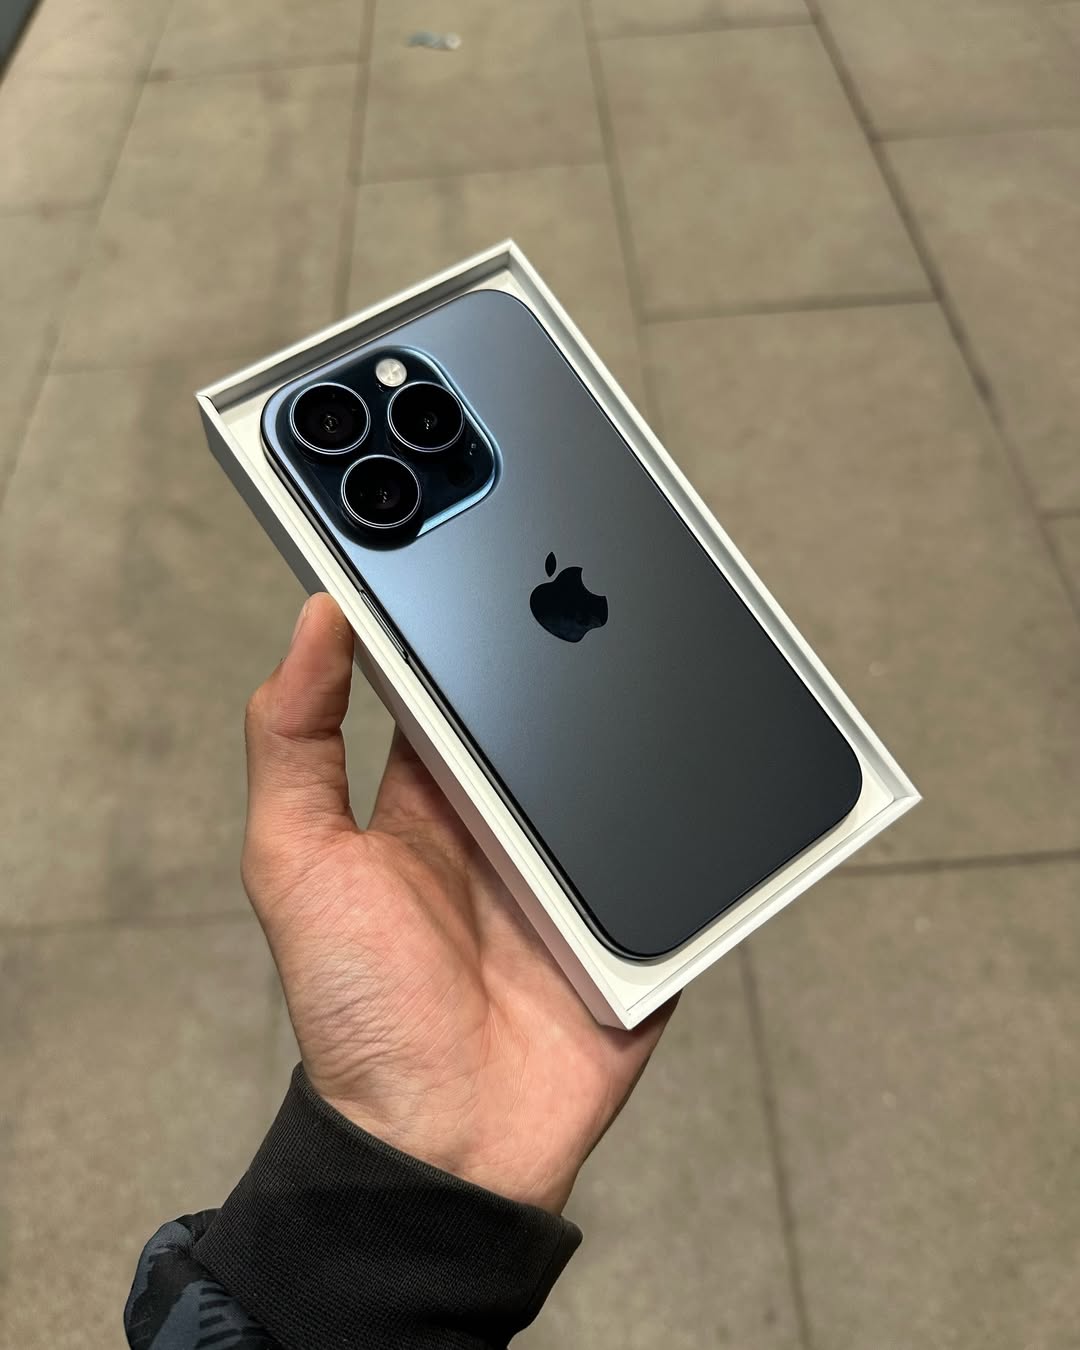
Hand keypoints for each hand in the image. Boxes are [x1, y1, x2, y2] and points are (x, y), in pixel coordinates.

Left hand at [242, 593, 673, 1213]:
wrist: (449, 1142)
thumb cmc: (357, 1010)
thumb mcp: (295, 862)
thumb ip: (293, 742)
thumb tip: (314, 617)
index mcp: (429, 796)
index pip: (452, 682)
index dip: (462, 615)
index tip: (484, 536)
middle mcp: (505, 818)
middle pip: (548, 711)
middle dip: (575, 646)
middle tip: (607, 558)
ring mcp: (576, 863)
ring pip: (621, 762)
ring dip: (644, 715)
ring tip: (674, 632)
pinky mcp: (636, 912)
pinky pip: (677, 842)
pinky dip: (699, 804)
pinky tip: (719, 746)